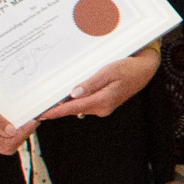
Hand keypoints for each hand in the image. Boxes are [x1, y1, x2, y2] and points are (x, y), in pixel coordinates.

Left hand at [36, 43, 162, 122]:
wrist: (145, 70)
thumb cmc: (129, 68)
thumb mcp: (110, 71)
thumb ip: (91, 83)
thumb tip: (74, 94)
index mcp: (102, 101)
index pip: (72, 107)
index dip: (55, 112)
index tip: (40, 115)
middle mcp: (102, 108)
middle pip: (73, 109)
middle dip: (56, 109)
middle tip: (38, 109)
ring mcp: (103, 107)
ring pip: (78, 107)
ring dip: (65, 105)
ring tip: (49, 103)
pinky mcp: (104, 103)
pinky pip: (85, 104)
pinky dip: (75, 102)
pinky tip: (68, 98)